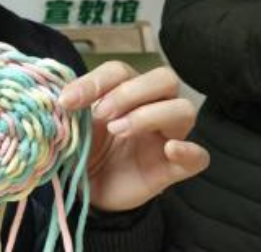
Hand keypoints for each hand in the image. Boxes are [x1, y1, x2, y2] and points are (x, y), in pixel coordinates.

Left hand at [58, 62, 209, 211]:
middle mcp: (153, 106)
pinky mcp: (175, 167)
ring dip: (150, 115)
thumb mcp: (73, 126)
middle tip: (101, 114)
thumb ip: (71, 110)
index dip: (94, 81)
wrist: (90, 190)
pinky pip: (199, 156)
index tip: (67, 101)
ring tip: (118, 131)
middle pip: (163, 78)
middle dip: (129, 92)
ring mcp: (168, 136)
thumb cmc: (86, 149)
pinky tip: (169, 150)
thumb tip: (60, 97)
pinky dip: (188, 150)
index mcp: (125, 91)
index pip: (120, 71)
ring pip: (183, 108)